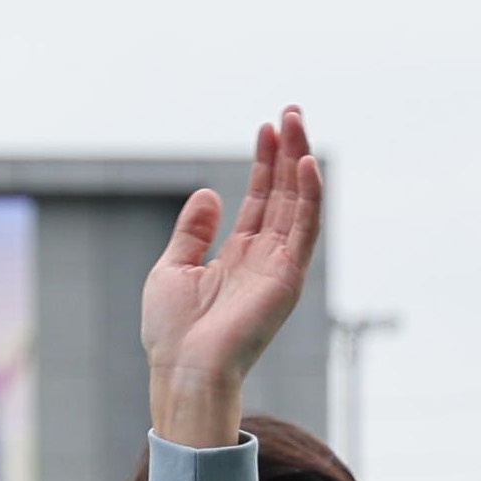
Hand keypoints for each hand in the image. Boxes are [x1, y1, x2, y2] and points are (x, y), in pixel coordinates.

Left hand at [142, 106, 322, 446]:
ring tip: (296, 122)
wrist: (184, 368)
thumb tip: (208, 192)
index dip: (263, 163)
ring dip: (299, 161)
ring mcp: (280, 265)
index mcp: (239, 254)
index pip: (260, 199)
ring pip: (296, 202)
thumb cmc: (173, 330)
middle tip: (292, 111)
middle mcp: (265, 256)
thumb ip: (193, 231)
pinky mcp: (289, 277)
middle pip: (282, 193)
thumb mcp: (173, 268)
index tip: (266, 127)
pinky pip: (305, 229)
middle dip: (287, 151)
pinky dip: (308, 196)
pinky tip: (305, 164)